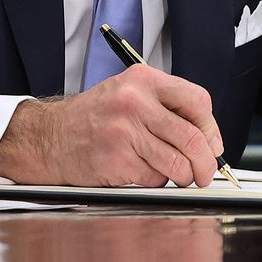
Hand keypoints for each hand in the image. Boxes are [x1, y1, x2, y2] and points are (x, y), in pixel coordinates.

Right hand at [0, 64, 224, 186]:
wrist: (48, 137)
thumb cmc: (93, 118)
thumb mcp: (128, 94)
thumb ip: (166, 107)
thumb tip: (208, 138)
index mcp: (143, 80)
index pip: (198, 101)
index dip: (211, 128)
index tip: (213, 144)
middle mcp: (134, 103)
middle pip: (192, 137)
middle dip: (206, 163)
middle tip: (205, 173)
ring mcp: (124, 132)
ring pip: (177, 163)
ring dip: (183, 176)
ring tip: (175, 175)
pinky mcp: (116, 161)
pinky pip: (155, 178)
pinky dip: (155, 181)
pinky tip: (139, 172)